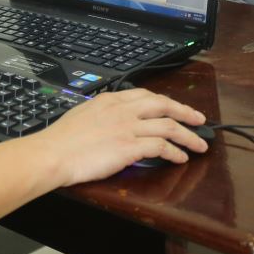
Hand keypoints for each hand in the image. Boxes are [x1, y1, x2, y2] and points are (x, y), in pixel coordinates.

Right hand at [29, 88, 207, 185]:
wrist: (53, 153)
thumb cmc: (61, 140)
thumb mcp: (82, 115)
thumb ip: (102, 115)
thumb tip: (111, 122)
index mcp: (110, 100)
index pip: (145, 95)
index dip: (165, 102)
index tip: (175, 108)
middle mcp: (122, 110)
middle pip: (163, 105)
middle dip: (185, 112)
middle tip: (200, 120)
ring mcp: (127, 127)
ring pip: (169, 126)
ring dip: (188, 136)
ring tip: (199, 145)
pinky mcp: (130, 147)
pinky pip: (161, 147)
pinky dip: (175, 152)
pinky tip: (181, 158)